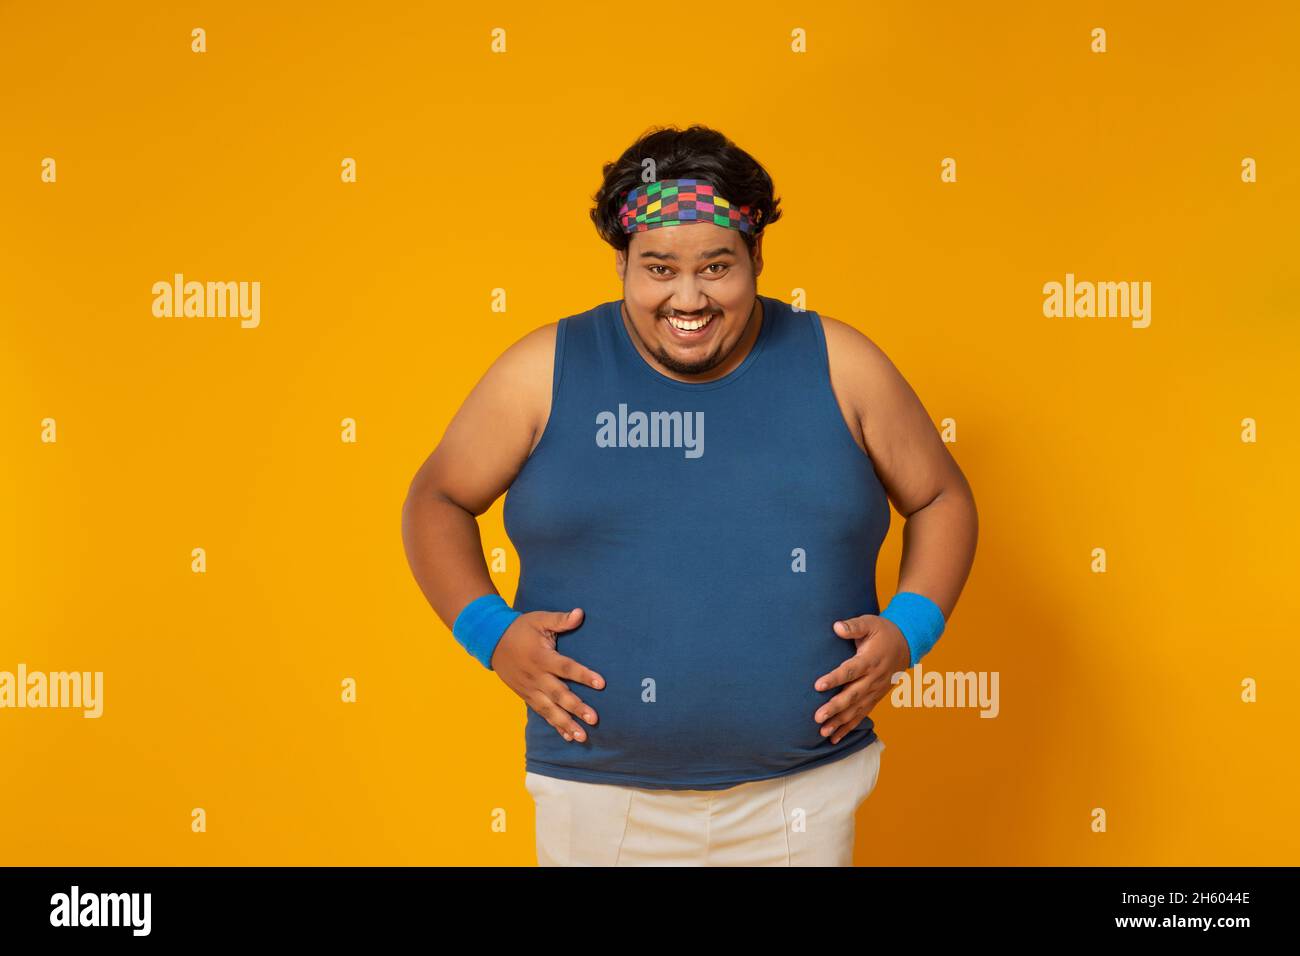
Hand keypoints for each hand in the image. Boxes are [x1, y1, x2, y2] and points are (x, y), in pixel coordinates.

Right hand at [490, 608, 603, 742]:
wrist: (492, 641)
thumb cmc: (520, 629)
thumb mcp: (539, 619)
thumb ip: (560, 620)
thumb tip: (581, 613)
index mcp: (541, 657)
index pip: (566, 668)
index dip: (583, 675)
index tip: (601, 684)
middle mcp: (536, 676)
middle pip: (559, 694)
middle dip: (576, 708)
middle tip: (594, 719)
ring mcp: (530, 689)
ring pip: (549, 709)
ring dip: (566, 723)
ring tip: (582, 737)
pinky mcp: (526, 696)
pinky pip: (542, 713)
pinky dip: (554, 725)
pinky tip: (567, 736)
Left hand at [812, 614, 910, 743]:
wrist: (906, 645)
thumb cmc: (883, 632)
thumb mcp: (870, 624)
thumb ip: (853, 626)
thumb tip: (836, 626)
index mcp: (870, 660)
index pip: (850, 671)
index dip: (834, 678)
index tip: (817, 686)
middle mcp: (873, 679)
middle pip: (852, 695)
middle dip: (835, 708)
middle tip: (817, 717)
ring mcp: (875, 691)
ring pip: (856, 709)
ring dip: (839, 722)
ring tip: (822, 732)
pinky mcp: (875, 698)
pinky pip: (861, 714)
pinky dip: (848, 727)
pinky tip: (834, 737)